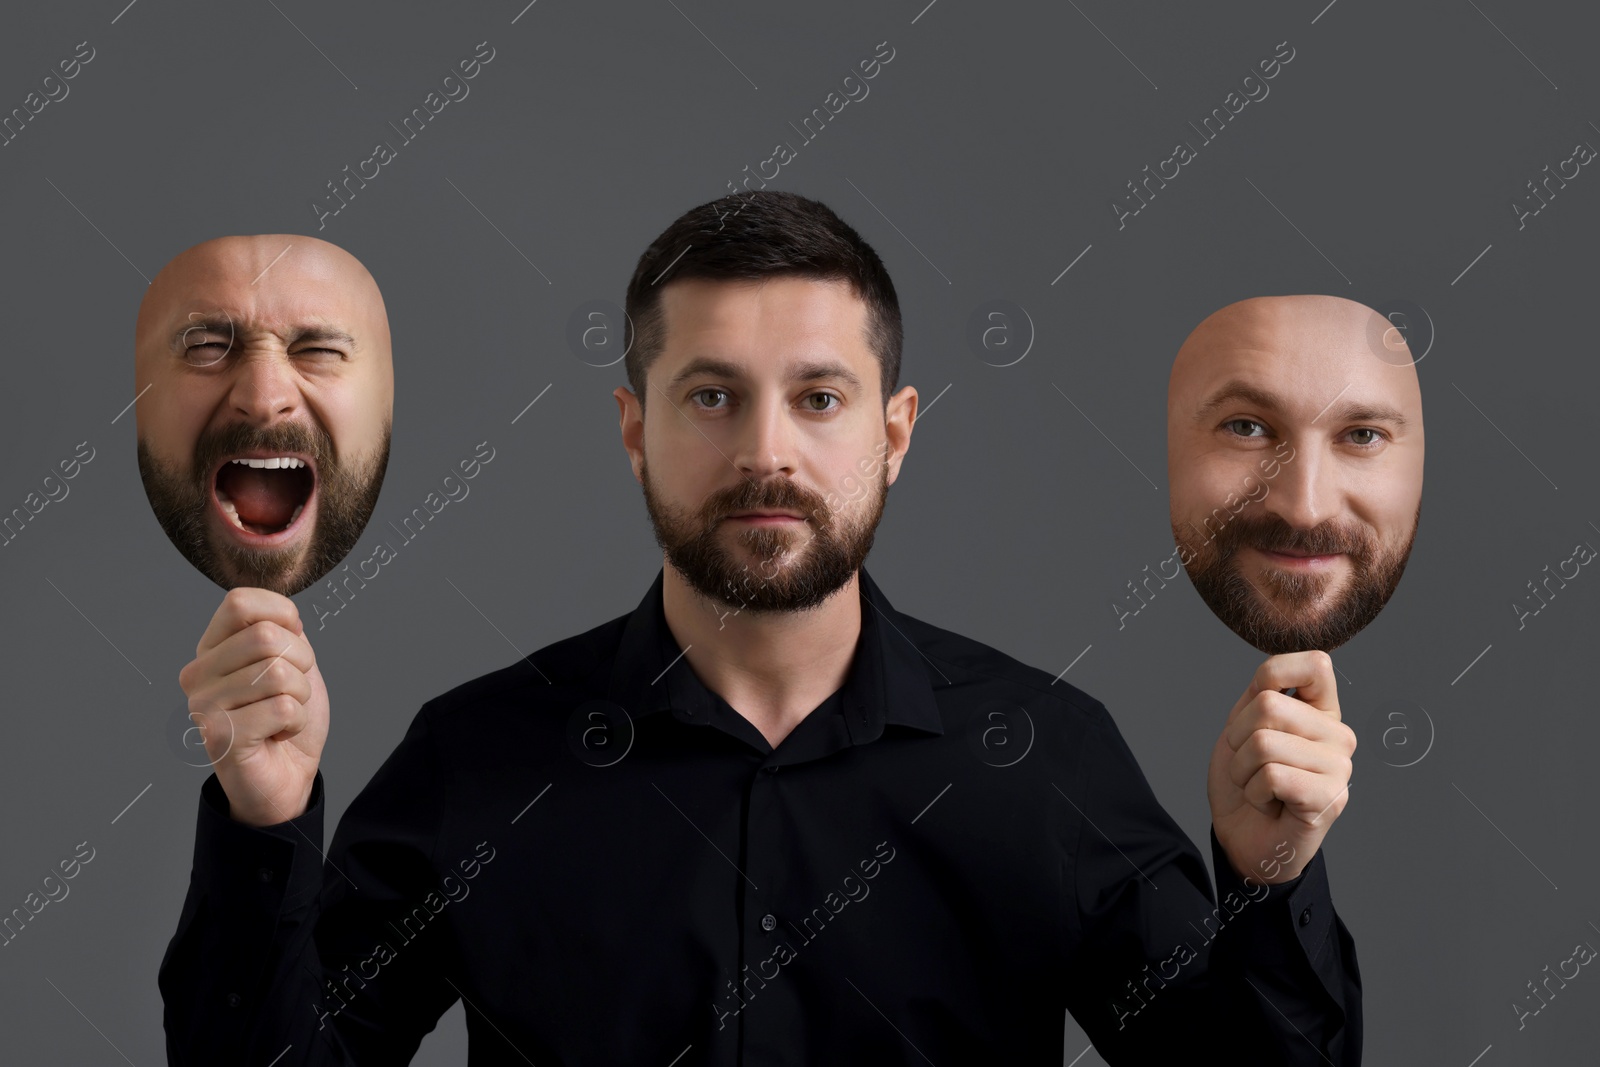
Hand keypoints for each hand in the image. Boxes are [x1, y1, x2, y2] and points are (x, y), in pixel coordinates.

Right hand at [177, 587, 328, 826]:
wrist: (288, 775)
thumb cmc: (287, 716)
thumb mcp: (291, 660)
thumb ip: (281, 628)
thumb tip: (282, 612)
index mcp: (210, 649)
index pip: (239, 602)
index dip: (283, 617)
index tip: (291, 648)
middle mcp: (197, 674)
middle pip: (265, 636)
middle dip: (300, 662)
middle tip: (290, 691)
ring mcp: (203, 706)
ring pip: (278, 673)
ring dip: (300, 697)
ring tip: (282, 715)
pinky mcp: (219, 737)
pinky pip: (283, 708)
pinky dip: (296, 722)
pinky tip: (276, 735)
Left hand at [1207, 650, 1354, 883]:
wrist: (1242, 838)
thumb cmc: (1245, 781)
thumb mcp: (1243, 724)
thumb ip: (1263, 691)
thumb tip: (1279, 667)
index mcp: (1322, 711)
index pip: (1315, 664)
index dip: (1273, 675)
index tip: (1256, 711)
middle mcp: (1339, 735)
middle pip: (1268, 705)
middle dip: (1238, 739)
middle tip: (1251, 766)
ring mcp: (1340, 768)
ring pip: (1264, 743)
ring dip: (1243, 771)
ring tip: (1260, 787)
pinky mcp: (1331, 799)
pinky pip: (1272, 776)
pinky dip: (1255, 793)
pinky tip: (1271, 805)